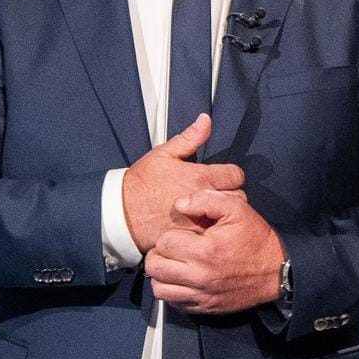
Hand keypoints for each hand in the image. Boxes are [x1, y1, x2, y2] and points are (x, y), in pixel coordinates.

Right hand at [122, 115, 245, 252]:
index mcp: (199, 176)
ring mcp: (198, 220)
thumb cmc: (140, 183)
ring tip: (209, 210)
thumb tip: (205, 120)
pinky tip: (201, 225)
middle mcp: (202, 198)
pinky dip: (211, 230)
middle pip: (238, 197)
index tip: (222, 178)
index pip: (236, 175)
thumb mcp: (164, 154)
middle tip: (216, 195)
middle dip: (231, 195)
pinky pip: (213, 235)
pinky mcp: (191, 238)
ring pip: (227, 218)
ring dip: (222, 214)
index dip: (231, 176)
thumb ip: (190, 138)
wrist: (119, 212)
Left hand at [145, 188, 285, 314]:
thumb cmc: (256, 239)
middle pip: (155, 267)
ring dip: (163, 276)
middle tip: (174, 250)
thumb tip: (179, 204)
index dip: (170, 236)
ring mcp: (201, 295)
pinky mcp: (204, 307)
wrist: (278, 271)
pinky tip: (183, 280)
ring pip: (159, 289)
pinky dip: (173, 292)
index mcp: (205, 250)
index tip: (183, 236)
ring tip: (175, 266)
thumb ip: (207, 200)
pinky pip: (173, 303)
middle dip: (161, 255)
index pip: (164, 243)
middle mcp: (200, 276)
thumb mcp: (238, 209)